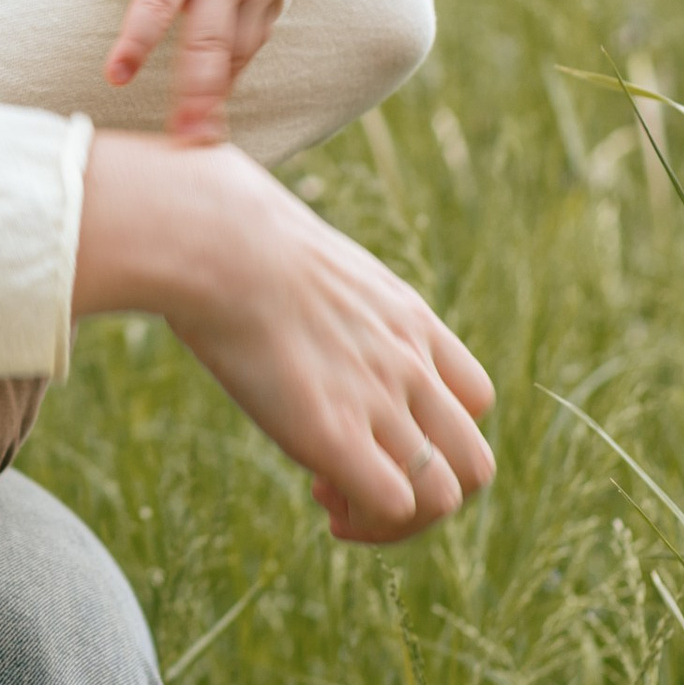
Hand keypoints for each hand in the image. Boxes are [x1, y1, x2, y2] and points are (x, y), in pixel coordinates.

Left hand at [39, 0, 281, 137]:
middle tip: (181, 137)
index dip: (137, 41)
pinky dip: (231, 79)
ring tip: (196, 140)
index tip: (115, 78)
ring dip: (217, 96)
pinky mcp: (269, 3)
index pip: (157, 2)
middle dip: (197, 91)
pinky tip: (211, 112)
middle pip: (209, 40)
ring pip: (235, 51)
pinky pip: (250, 48)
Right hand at [72, 135, 493, 541]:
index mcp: (408, 318)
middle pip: (475, 463)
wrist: (208, 235)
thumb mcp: (289, 238)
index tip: (370, 430)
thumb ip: (289, 255)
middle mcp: (411, 363)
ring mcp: (380, 401)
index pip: (475, 398)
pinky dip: (369, 521)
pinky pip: (394, 507)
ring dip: (401, 520)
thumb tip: (209, 163)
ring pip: (446, 497)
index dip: (434, 430)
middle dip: (427, 491)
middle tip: (357, 481)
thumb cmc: (223, 221)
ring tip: (339, 506)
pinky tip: (322, 500)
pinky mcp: (337, 435)